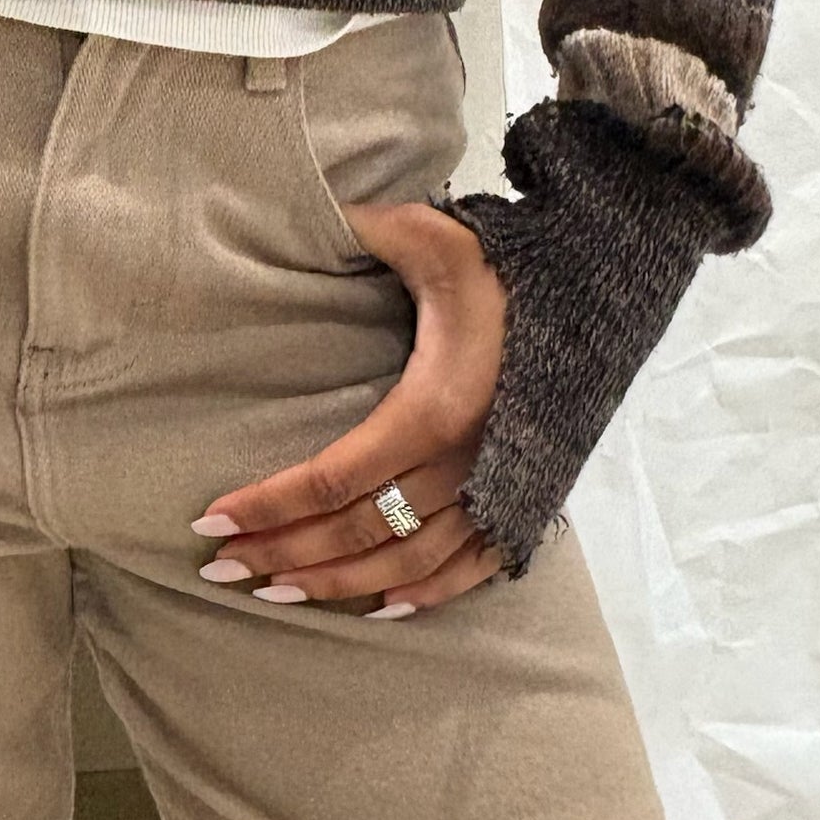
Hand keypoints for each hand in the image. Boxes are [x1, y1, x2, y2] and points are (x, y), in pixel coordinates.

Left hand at [189, 198, 511, 615]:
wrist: (609, 295)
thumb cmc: (514, 268)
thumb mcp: (440, 239)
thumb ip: (374, 227)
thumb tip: (318, 210)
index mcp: (436, 408)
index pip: (331, 478)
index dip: (267, 506)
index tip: (209, 521)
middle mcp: (468, 463)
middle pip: (357, 531)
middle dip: (281, 554)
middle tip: (219, 570)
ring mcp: (501, 489)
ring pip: (405, 562)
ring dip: (336, 584)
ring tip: (274, 594)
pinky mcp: (529, 498)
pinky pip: (472, 568)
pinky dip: (424, 594)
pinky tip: (379, 609)